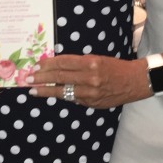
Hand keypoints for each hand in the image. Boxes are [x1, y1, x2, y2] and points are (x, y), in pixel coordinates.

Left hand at [28, 54, 148, 108]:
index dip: (48, 64)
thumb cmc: (114, 67)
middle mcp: (90, 77)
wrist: (134, 81)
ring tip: (33, 90)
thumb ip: (78, 63)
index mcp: (91, 62)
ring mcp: (90, 92)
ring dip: (46, 91)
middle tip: (29, 78)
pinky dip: (61, 96)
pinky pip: (72, 99)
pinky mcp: (92, 103)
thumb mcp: (97, 59)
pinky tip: (51, 94)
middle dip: (42, 78)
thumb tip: (57, 66)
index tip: (37, 65)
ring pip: (63, 91)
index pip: (63, 62)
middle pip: (60, 77)